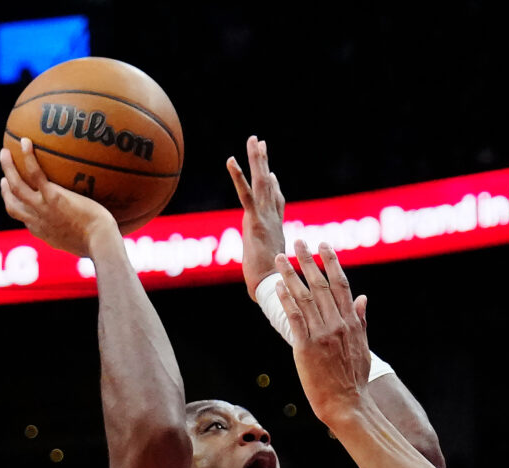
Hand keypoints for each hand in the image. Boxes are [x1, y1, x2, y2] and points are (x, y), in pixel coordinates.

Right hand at [0, 139, 118, 256]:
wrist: (100, 244)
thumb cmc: (99, 245)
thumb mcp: (84, 244)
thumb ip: (80, 234)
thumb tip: (92, 227)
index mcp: (42, 232)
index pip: (23, 218)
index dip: (16, 206)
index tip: (15, 197)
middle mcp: (37, 220)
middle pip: (12, 203)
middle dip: (4, 189)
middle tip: (4, 175)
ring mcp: (42, 208)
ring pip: (15, 185)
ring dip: (7, 168)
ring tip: (5, 152)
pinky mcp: (52, 197)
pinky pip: (34, 173)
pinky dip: (27, 156)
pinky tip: (25, 141)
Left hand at [225, 136, 285, 301]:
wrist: (271, 288)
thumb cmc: (269, 282)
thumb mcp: (268, 265)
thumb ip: (267, 255)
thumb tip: (267, 251)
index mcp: (275, 228)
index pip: (276, 201)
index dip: (274, 186)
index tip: (271, 173)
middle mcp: (273, 218)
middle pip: (269, 185)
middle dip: (264, 162)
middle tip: (259, 141)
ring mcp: (265, 218)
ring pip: (261, 183)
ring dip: (257, 159)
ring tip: (254, 139)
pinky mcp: (255, 221)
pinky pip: (245, 194)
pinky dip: (238, 176)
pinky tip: (231, 160)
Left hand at [276, 248, 375, 430]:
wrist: (347, 404)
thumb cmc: (355, 380)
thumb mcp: (364, 347)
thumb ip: (361, 321)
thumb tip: (363, 298)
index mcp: (351, 323)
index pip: (341, 285)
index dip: (332, 263)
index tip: (324, 246)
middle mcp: (337, 324)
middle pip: (321, 285)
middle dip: (309, 261)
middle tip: (300, 242)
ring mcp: (321, 335)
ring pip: (304, 297)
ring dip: (291, 274)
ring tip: (282, 258)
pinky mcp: (306, 348)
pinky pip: (294, 318)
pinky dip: (286, 300)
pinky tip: (279, 286)